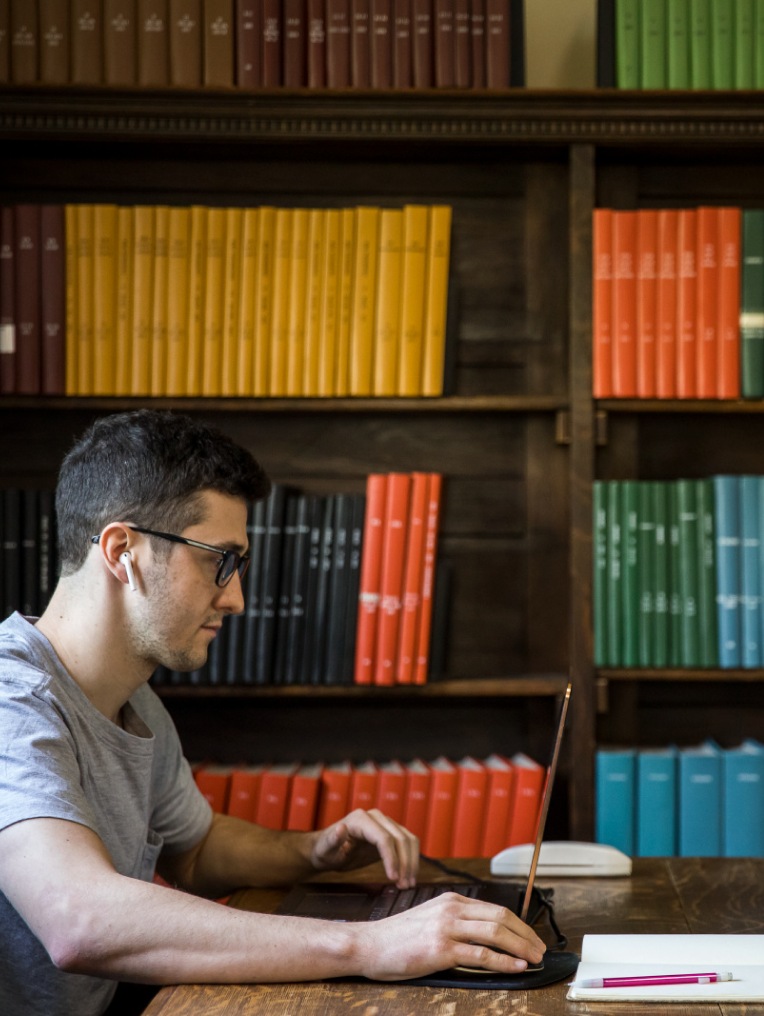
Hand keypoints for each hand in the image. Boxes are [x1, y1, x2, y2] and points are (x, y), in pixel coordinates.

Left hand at [308, 809, 417, 888]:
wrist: (330, 848)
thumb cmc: (326, 849)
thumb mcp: (325, 848)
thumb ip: (333, 840)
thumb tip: (341, 828)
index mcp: (360, 819)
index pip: (383, 838)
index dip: (391, 858)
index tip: (393, 877)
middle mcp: (376, 817)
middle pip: (399, 838)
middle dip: (404, 863)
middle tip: (403, 886)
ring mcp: (385, 824)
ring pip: (408, 840)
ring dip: (411, 862)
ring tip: (408, 884)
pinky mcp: (391, 833)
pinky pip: (408, 843)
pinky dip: (411, 859)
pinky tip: (409, 875)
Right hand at [352, 891, 546, 980]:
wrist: (369, 944)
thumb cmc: (398, 937)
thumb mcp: (430, 919)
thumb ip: (456, 922)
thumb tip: (486, 936)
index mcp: (451, 900)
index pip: (495, 908)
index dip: (519, 924)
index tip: (531, 938)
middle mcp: (451, 909)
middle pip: (501, 916)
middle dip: (526, 934)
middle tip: (540, 950)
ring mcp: (446, 927)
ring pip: (495, 932)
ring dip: (520, 947)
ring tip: (533, 959)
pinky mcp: (440, 949)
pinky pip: (480, 954)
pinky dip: (503, 961)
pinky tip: (515, 967)